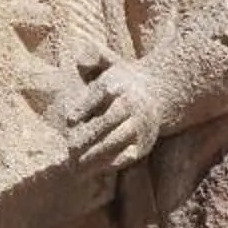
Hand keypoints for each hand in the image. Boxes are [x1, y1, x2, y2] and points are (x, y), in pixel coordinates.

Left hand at [56, 58, 165, 179]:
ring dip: (96, 152)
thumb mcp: (110, 63)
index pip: (100, 93)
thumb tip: (79, 60)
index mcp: (118, 83)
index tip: (70, 120)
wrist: (159, 92)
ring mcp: (139, 124)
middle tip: (69, 147)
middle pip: (108, 119)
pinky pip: (127, 155)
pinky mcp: (145, 142)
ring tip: (77, 163)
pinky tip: (94, 168)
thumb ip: (93, 59)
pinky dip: (111, 162)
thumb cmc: (122, 81)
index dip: (84, 107)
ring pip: (117, 139)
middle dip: (88, 134)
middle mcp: (130, 104)